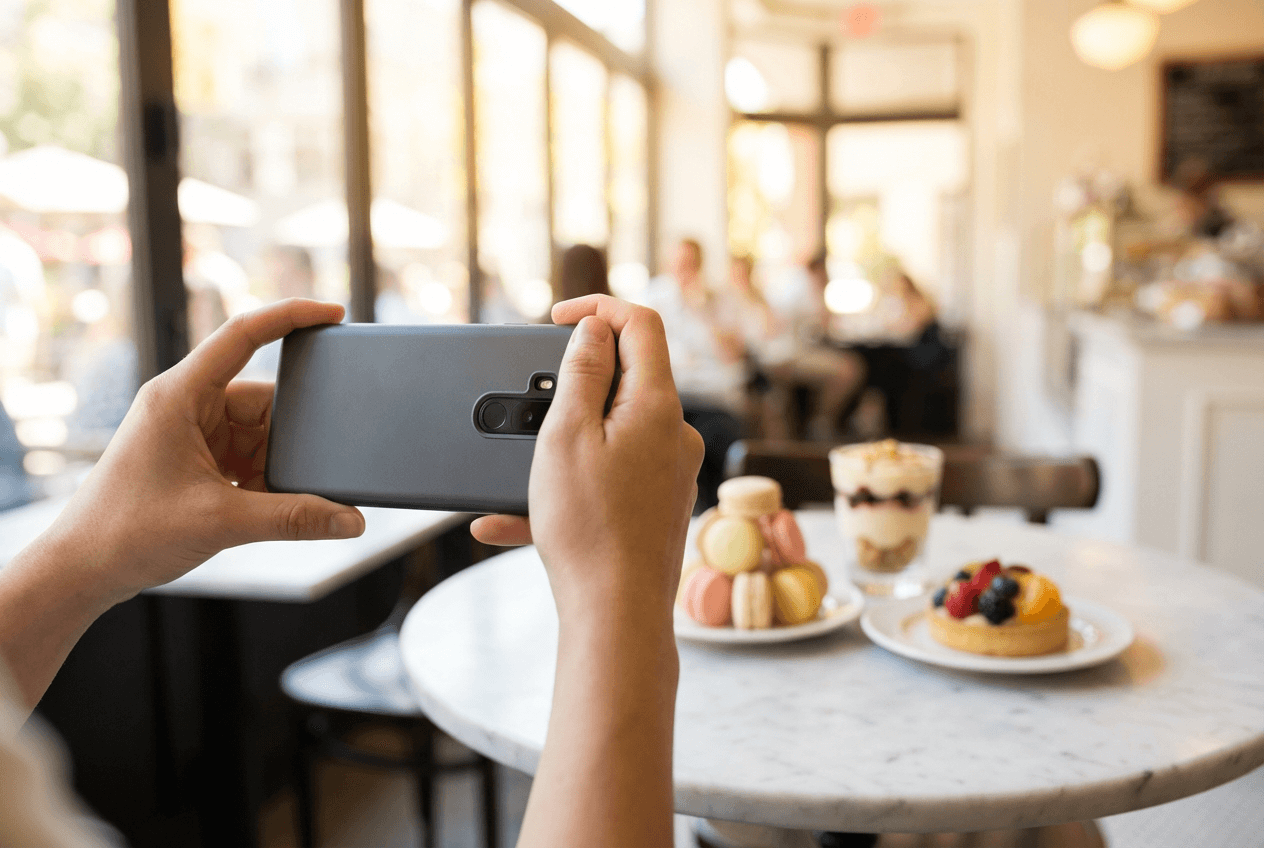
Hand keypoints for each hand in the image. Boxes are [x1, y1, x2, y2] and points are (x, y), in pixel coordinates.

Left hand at [46, 298, 365, 601]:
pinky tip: (261, 508)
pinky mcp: (195, 459)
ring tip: (267, 501)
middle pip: (263, 400)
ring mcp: (190, 432)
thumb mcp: (222, 523)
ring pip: (259, 434)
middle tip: (307, 470)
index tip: (333, 312)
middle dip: (290, 436)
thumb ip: (295, 519)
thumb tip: (351, 521)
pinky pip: (247, 457)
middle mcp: (185, 405)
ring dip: (273, 466)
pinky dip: (262, 481)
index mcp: (179, 395)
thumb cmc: (127, 533)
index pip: (243, 334)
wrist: (82, 570)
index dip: (291, 316)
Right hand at [482, 297, 701, 847]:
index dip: (598, 307)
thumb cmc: (588, 530)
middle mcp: (675, 434)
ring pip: (610, 432)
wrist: (616, 616)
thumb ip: (580, 372)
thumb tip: (594, 329)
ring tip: (517, 473)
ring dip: (561, 441)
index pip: (641, 323)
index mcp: (658, 406)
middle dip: (572, 382)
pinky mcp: (657, 504)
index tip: (556, 317)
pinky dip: (568, 485)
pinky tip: (509, 521)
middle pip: (627, 376)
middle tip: (532, 403)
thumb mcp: (566, 436)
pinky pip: (609, 477)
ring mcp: (670, 471)